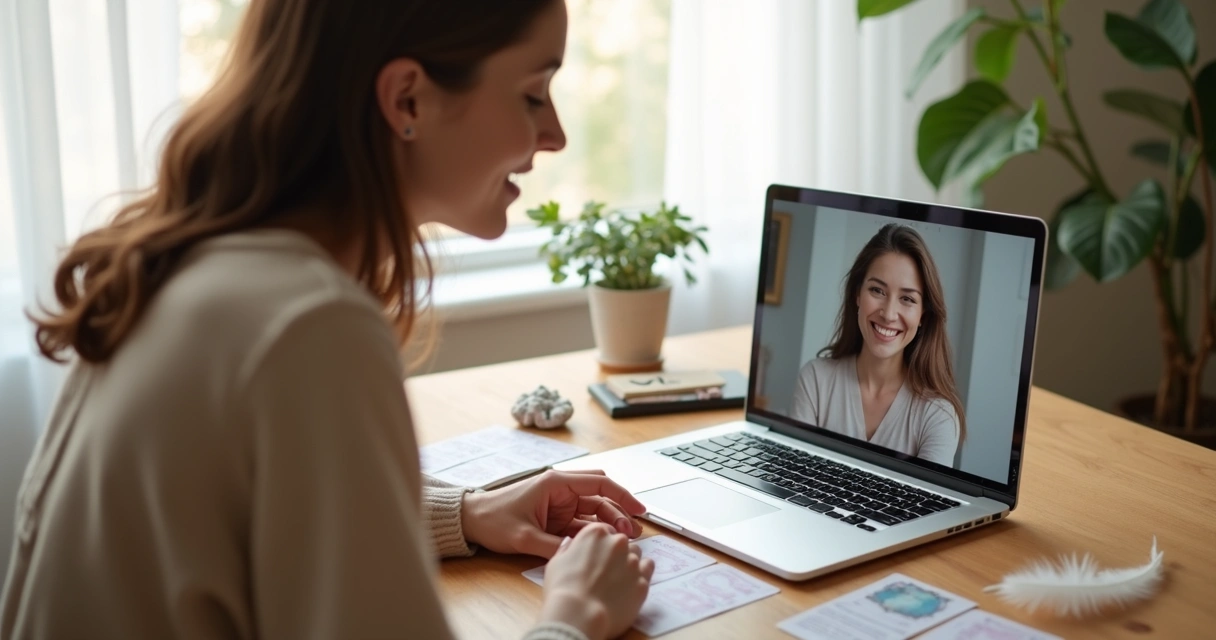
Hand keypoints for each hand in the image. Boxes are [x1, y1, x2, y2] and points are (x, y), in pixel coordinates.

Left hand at [461, 469, 645, 557]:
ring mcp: (560, 503)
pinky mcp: (556, 517)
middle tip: (635, 531)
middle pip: (600, 495)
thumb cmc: (493, 519)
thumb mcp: (523, 537)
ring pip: (594, 509)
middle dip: (620, 511)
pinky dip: (595, 530)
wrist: (472, 520)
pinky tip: (606, 542)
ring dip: (609, 522)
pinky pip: (582, 522)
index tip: (639, 509)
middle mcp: (561, 489)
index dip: (622, 496)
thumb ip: (553, 546)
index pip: (598, 484)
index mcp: (556, 483)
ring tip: (625, 539)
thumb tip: (579, 555)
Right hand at [539, 523, 654, 639]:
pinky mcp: (644, 580)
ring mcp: (633, 561)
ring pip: (637, 555)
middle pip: (622, 542)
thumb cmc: (563, 588)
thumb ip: (567, 549)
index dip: (599, 545)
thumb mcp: (556, 562)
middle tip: (604, 572)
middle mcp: (618, 542)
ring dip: (629, 564)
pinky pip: (648, 570)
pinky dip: (640, 576)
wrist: (579, 613)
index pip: (604, 531)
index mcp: (596, 533)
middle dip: (615, 554)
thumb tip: (570, 543)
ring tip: (617, 581)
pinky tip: (629, 586)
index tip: (595, 556)